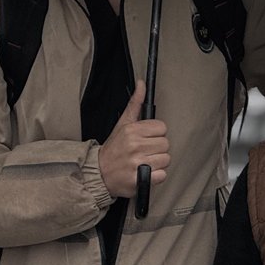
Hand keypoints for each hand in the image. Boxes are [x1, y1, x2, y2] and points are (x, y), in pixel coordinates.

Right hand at [98, 80, 169, 198]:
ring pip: (166, 159)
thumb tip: (141, 84)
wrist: (98, 173)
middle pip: (165, 144)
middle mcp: (135, 145)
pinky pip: (162, 175)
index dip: (156, 134)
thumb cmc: (113, 149)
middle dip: (156, 149)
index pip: (162, 128)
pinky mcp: (140, 180)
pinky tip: (146, 173)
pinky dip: (156, 176)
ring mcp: (137, 163)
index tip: (147, 139)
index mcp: (132, 130)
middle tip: (144, 152)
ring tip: (144, 162)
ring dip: (157, 163)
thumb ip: (135, 103)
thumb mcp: (122, 123)